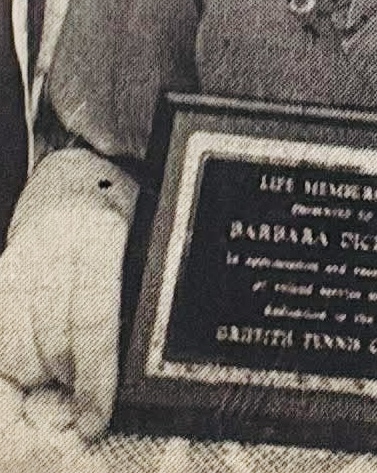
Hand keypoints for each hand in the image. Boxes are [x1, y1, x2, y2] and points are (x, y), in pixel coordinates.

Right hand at [0, 151, 133, 439]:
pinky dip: (11, 357)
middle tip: (80, 404)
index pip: (93, 320)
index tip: (94, 418)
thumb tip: (126, 374)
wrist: (78, 172)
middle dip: (64, 384)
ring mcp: (25, 250)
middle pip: (53, 339)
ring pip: (16, 342)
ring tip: (59, 377)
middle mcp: (61, 238)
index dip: (93, 379)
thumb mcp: (148, 245)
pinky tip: (32, 362)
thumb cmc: (124, 214)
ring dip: (36, 374)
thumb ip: (138, 298)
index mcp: (106, 232)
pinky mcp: (3, 265)